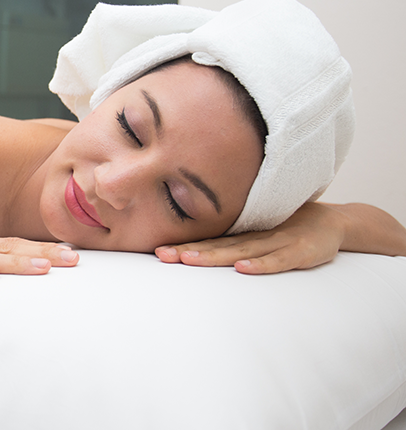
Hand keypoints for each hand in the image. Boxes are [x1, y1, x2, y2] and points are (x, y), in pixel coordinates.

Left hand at [153, 202, 347, 273]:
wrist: (334, 221)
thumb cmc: (288, 231)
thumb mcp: (259, 237)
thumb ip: (234, 246)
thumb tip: (198, 257)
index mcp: (243, 235)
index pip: (209, 241)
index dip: (184, 246)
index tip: (157, 252)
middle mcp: (255, 237)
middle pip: (217, 245)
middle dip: (189, 251)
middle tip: (163, 255)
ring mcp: (277, 243)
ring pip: (241, 251)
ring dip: (214, 256)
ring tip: (190, 260)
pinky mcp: (300, 251)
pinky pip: (278, 260)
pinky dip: (260, 265)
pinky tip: (242, 269)